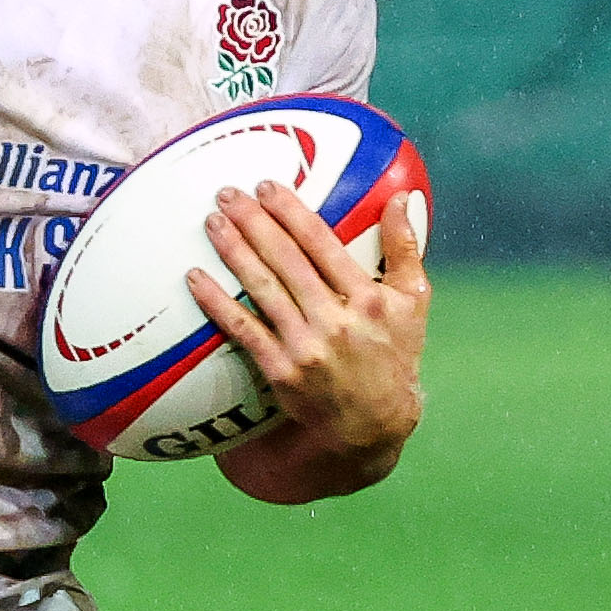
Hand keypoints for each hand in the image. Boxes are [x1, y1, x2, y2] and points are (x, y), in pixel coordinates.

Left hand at [193, 184, 427, 460]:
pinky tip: (196, 279)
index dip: (292, 212)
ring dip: (234, 252)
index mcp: (368, 297)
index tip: (267, 186)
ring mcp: (307, 347)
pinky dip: (217, 304)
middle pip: (287, 260)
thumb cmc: (395, 354)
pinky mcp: (281, 371)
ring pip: (263, 288)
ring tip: (213, 223)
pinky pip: (244, 330)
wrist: (374, 423)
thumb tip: (401, 198)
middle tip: (227, 194)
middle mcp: (337, 320)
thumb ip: (405, 247)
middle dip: (254, 222)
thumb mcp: (414, 302)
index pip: (323, 244)